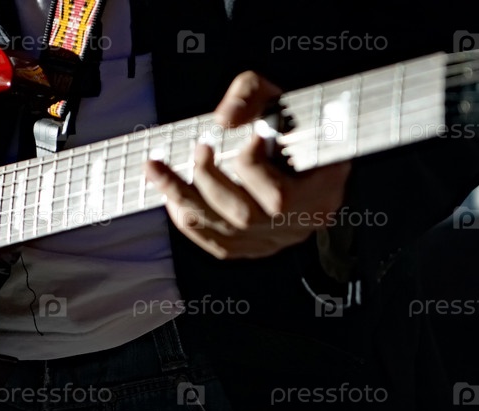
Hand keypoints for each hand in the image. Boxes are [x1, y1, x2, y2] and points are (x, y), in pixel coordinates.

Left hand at [145, 72, 350, 258]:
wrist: (307, 148)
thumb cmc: (292, 122)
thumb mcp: (278, 96)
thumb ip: (251, 95)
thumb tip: (224, 119)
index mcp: (321, 189)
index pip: (280, 195)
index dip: (250, 167)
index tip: (237, 136)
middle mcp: (301, 222)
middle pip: (246, 216)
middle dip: (208, 180)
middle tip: (198, 149)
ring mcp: (278, 239)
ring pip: (226, 233)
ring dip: (184, 199)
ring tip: (158, 170)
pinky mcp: (256, 247)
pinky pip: (218, 245)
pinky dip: (189, 220)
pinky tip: (171, 195)